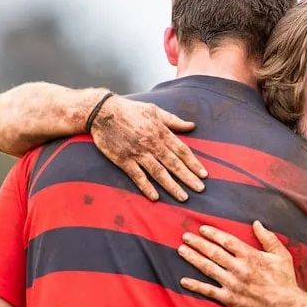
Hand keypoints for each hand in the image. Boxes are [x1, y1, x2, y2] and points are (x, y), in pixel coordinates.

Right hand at [90, 94, 207, 201]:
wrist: (102, 112)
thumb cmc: (130, 109)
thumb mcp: (155, 110)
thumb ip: (174, 120)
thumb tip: (192, 125)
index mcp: (160, 132)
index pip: (182, 150)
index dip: (193, 163)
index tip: (204, 174)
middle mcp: (151, 144)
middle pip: (173, 164)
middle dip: (188, 177)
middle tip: (200, 189)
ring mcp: (137, 153)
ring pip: (158, 172)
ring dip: (171, 186)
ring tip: (183, 197)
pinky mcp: (123, 160)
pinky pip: (137, 176)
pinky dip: (146, 186)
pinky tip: (155, 197)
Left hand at [178, 221, 297, 306]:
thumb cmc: (285, 281)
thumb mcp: (282, 256)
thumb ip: (268, 238)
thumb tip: (257, 223)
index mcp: (251, 256)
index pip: (227, 241)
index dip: (213, 234)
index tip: (202, 229)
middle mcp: (239, 268)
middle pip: (214, 253)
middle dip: (198, 243)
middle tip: (185, 236)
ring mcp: (233, 284)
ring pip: (209, 268)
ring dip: (194, 258)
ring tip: (182, 250)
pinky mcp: (230, 299)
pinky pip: (209, 291)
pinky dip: (196, 286)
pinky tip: (183, 280)